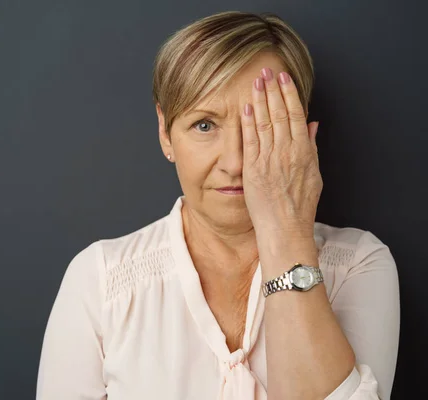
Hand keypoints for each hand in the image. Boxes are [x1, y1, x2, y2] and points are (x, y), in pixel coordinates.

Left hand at [241, 67, 321, 238]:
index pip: (297, 114)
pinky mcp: (254, 169)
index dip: (289, 93)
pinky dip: (248, 123)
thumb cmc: (300, 205)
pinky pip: (250, 141)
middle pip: (280, 113)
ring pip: (265, 122)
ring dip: (259, 100)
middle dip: (272, 90)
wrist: (285, 227)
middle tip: (266, 71)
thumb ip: (312, 146)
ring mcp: (270, 159)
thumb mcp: (314, 174)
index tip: (283, 78)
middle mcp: (287, 152)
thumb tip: (313, 124)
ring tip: (255, 82)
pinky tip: (245, 107)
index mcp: (304, 151)